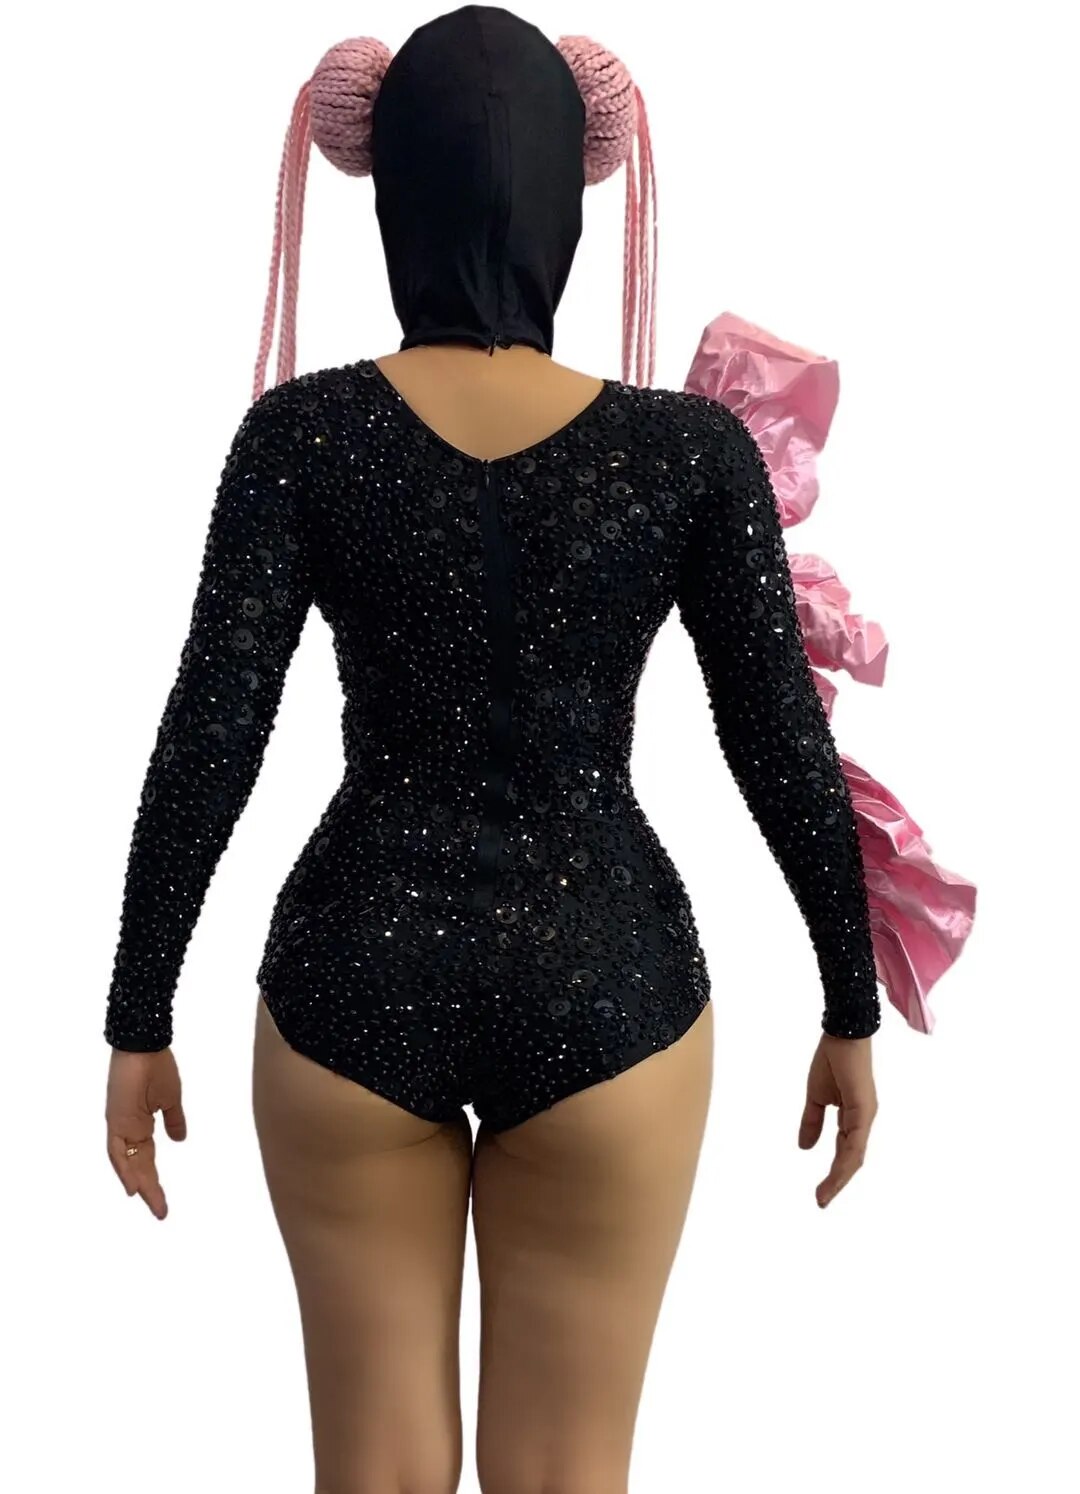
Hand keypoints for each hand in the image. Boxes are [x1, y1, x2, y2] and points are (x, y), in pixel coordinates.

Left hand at [105, 1047, 186, 1218]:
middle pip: (137, 1166)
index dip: (153, 1181)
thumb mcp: (171, 1098)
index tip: (162, 1203)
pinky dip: (124, 1169)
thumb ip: (174, 1120)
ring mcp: (119, 1125)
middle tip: (162, 1212)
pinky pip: (116, 1150)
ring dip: (139, 1185)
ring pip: (126, 1163)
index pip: (146, 1159)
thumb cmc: (157, 1066)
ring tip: (153, 1205)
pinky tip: (132, 1187)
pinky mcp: (115, 1119)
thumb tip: (180, 1140)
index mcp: (139, 1124)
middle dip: (150, 1190)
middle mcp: (126, 1129)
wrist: (145, 1045)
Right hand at [798, 1033, 877, 1207]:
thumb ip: (812, 1121)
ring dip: (839, 1178)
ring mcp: (865, 1115)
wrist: (841, 1033)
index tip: (820, 1194)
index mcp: (853, 1117)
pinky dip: (845, 1160)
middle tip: (821, 1202)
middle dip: (837, 1183)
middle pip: (852, 1160)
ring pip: (854, 1156)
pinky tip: (835, 1173)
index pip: (846, 1152)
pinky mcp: (863, 1109)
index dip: (834, 1174)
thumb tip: (805, 1148)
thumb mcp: (816, 1096)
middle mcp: (863, 1120)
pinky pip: (855, 1141)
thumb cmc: (832, 1059)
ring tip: (824, 1196)